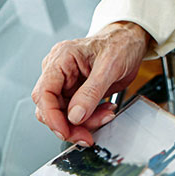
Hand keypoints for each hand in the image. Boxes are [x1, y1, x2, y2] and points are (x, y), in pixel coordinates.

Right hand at [32, 22, 149, 146]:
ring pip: (63, 114)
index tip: (65, 131)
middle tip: (87, 134)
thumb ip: (91, 92)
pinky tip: (105, 111)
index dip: (51, 116)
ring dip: (83, 123)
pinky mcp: (75, 92)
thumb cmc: (120, 44)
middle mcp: (59, 70)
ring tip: (105, 115)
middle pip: (50, 108)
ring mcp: (66, 82)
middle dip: (69, 124)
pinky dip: (90, 118)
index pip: (43, 92)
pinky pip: (75, 113)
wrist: (131, 41)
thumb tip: (75, 115)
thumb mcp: (110, 66)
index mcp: (62, 58)